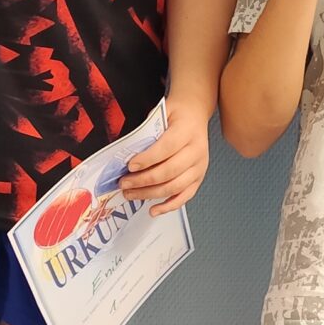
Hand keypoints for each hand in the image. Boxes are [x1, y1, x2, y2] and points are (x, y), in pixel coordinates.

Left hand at [120, 96, 211, 214]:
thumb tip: (127, 154)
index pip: (167, 148)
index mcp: (187, 131)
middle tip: (124, 183)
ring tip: (130, 194)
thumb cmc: (175, 115)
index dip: (147, 159)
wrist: (194, 115)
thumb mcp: (160, 114)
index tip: (129, 166)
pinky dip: (168, 206)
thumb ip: (147, 133)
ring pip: (174, 187)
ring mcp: (199, 167)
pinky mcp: (198, 179)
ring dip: (150, 194)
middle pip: (169, 171)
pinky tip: (153, 210)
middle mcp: (197, 151)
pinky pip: (184, 197)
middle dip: (143, 180)